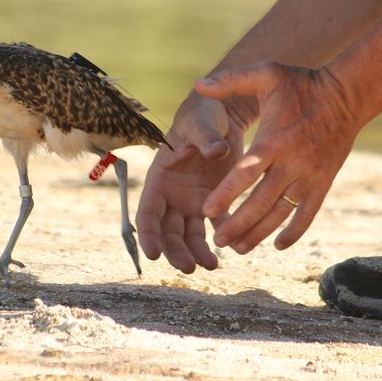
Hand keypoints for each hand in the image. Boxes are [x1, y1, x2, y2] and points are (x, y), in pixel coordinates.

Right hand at [136, 92, 257, 272]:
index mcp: (160, 178)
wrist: (223, 112)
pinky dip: (222, 237)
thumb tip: (217, 152)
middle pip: (168, 231)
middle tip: (189, 268)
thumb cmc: (204, 113)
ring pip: (190, 234)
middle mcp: (173, 194)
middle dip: (175, 251)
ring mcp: (193, 200)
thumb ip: (206, 138)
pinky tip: (233, 247)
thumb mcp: (201, 122)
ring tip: (211, 266)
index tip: (153, 255)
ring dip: (197, 252)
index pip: (147, 212)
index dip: (148, 234)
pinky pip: (216, 225)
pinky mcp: (215, 200)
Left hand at [195, 62, 360, 252]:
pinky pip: (307, 214)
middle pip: (261, 202)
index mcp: (273, 140)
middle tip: (217, 241)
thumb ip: (230, 81)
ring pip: (282, 213)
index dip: (226, 194)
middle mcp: (291, 163)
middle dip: (238, 224)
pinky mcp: (322, 183)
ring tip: (239, 248)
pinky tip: (277, 246)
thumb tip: (198, 84)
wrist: (347, 96)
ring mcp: (309, 176)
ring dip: (260, 233)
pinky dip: (294, 232)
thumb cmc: (301, 84)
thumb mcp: (266, 74)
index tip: (207, 211)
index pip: (245, 173)